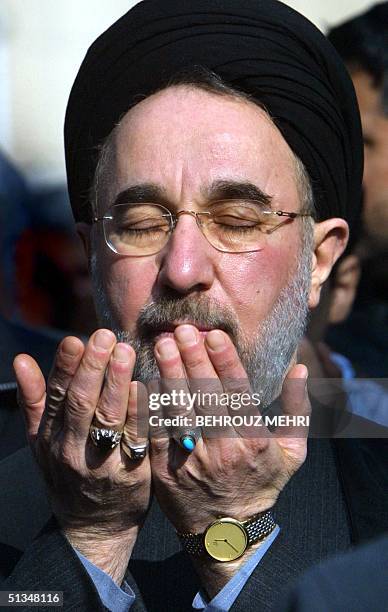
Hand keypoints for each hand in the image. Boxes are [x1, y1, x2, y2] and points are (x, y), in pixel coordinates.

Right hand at [14, 329, 150, 582]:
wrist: (95, 526)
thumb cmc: (68, 473)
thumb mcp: (41, 441)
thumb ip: (35, 399)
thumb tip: (21, 360)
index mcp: (51, 437)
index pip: (57, 396)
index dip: (65, 367)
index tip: (75, 339)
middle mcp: (74, 449)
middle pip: (83, 403)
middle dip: (94, 367)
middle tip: (105, 336)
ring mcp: (104, 463)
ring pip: (110, 418)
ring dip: (118, 382)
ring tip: (126, 351)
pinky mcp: (134, 473)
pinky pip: (138, 438)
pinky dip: (140, 412)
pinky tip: (145, 386)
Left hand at [150, 324, 308, 533]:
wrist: (228, 532)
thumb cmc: (262, 484)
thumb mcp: (292, 452)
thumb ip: (297, 410)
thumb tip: (299, 370)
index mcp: (253, 441)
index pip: (237, 393)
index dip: (225, 361)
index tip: (214, 334)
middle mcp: (223, 449)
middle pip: (205, 396)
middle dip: (192, 359)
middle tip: (180, 330)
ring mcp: (192, 461)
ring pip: (179, 410)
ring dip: (169, 376)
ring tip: (160, 346)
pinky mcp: (166, 470)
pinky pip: (156, 433)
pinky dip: (150, 407)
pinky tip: (144, 381)